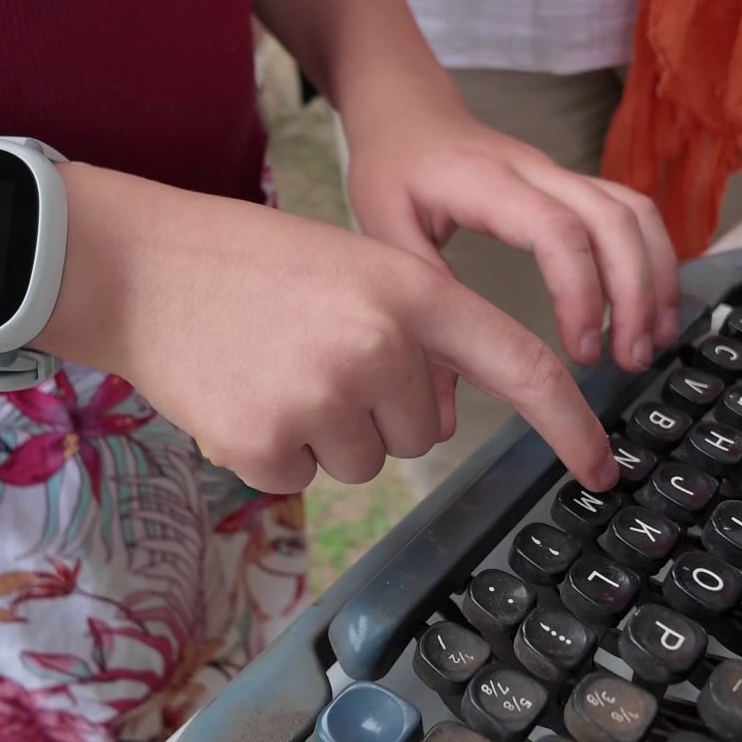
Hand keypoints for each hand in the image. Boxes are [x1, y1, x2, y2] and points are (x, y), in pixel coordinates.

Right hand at [36, 166, 619, 493]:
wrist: (138, 267)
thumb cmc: (248, 264)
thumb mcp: (354, 265)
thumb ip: (413, 326)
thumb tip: (442, 406)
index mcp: (410, 289)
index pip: (519, 363)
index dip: (569, 422)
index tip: (602, 468)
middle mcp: (378, 345)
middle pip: (421, 432)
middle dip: (379, 410)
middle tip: (313, 354)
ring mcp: (323, 398)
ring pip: (363, 461)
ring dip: (325, 432)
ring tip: (271, 368)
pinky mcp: (267, 446)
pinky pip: (302, 477)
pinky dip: (273, 449)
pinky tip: (239, 393)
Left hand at [341, 102, 681, 372]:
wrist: (407, 111)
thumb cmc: (394, 168)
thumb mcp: (384, 233)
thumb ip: (418, 305)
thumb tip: (440, 402)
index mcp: (486, 182)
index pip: (556, 230)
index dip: (580, 292)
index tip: (582, 352)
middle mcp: (536, 169)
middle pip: (613, 218)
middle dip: (635, 292)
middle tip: (630, 359)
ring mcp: (560, 172)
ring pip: (634, 211)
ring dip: (656, 276)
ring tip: (653, 340)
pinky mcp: (573, 183)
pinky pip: (630, 211)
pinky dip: (652, 257)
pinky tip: (651, 307)